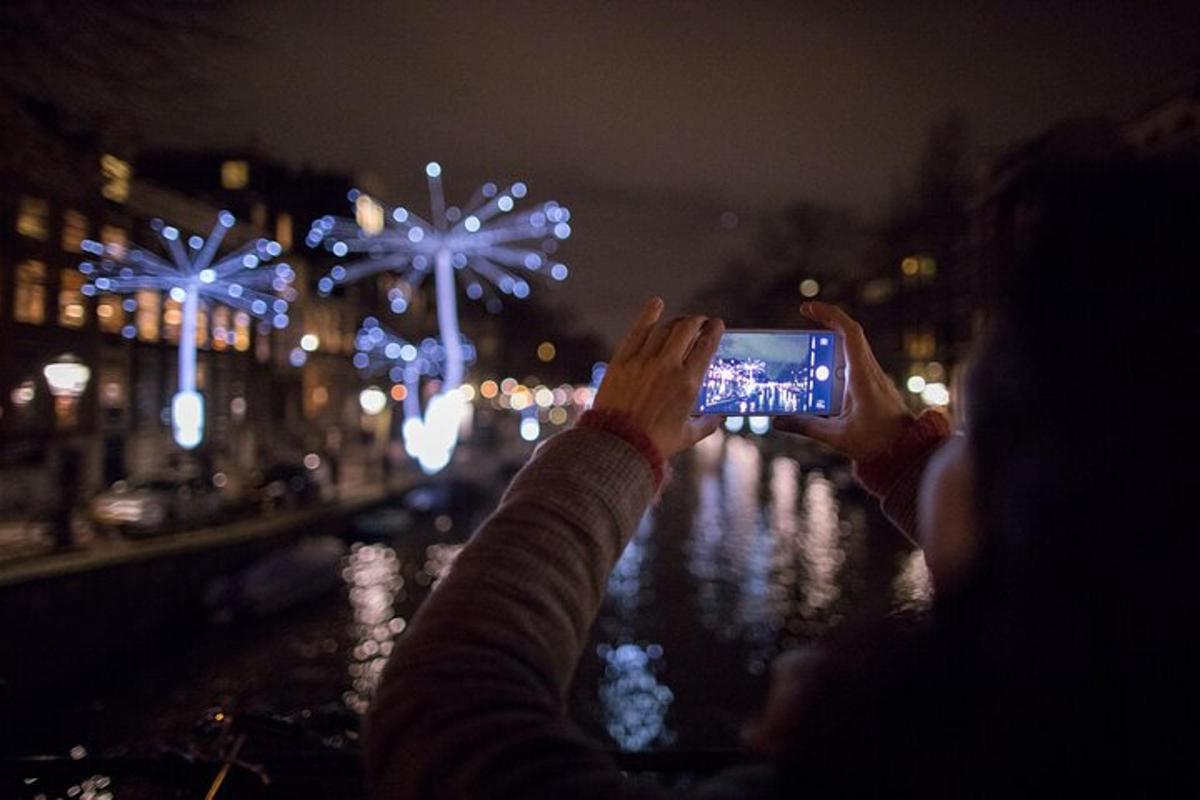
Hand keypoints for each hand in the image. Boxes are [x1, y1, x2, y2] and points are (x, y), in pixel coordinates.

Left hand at [593, 297, 724, 458]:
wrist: (618, 443)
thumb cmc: (655, 443)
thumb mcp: (687, 436)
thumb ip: (706, 424)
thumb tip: (718, 418)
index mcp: (688, 383)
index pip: (707, 346)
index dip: (714, 330)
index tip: (717, 324)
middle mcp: (668, 367)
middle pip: (687, 330)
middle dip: (697, 321)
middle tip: (700, 321)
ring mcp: (644, 361)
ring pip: (664, 328)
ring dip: (677, 320)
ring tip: (682, 321)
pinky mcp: (622, 360)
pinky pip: (638, 331)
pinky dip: (649, 314)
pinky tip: (657, 304)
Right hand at [774, 301, 913, 460]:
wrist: (907, 452)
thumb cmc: (877, 443)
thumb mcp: (836, 436)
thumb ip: (805, 426)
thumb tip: (777, 420)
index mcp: (862, 375)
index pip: (849, 333)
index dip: (829, 314)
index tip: (807, 308)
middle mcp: (869, 371)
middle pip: (850, 334)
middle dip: (827, 320)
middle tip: (804, 316)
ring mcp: (873, 377)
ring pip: (853, 347)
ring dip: (831, 339)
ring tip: (806, 344)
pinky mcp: (873, 386)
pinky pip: (854, 363)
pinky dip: (837, 358)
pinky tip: (821, 372)